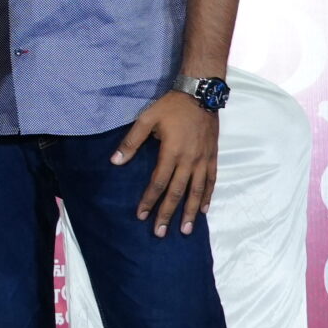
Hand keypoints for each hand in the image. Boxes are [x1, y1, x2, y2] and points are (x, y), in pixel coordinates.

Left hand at [114, 90, 217, 235]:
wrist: (201, 95)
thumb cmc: (171, 107)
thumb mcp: (146, 119)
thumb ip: (131, 142)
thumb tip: (115, 161)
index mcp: (171, 153)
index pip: (158, 183)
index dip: (149, 201)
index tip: (141, 216)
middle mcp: (189, 161)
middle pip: (177, 192)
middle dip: (168, 214)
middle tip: (161, 232)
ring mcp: (203, 160)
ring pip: (196, 191)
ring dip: (189, 212)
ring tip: (185, 230)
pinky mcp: (213, 157)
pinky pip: (211, 181)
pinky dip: (207, 196)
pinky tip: (203, 209)